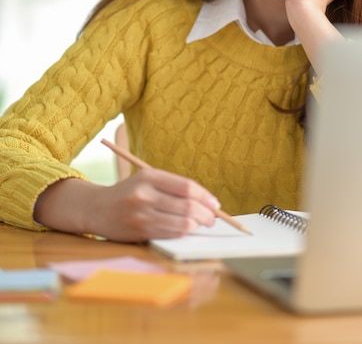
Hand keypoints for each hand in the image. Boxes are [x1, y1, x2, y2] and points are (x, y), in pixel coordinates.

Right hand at [90, 168, 219, 242]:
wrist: (97, 208)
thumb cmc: (130, 193)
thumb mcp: (148, 180)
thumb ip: (174, 187)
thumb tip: (208, 202)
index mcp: (149, 176)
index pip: (186, 187)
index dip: (205, 196)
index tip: (214, 203)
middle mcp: (144, 194)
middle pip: (187, 206)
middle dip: (206, 214)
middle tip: (212, 217)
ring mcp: (141, 214)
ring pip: (181, 223)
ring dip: (197, 225)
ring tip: (201, 223)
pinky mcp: (140, 231)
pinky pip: (171, 234)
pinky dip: (184, 232)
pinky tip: (187, 229)